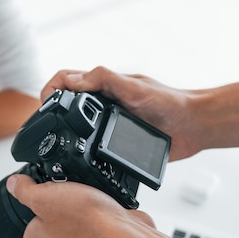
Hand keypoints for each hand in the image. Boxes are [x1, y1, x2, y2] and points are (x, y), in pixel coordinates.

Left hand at [6, 174, 153, 237]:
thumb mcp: (43, 198)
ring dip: (73, 224)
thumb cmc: (84, 222)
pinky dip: (97, 217)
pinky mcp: (106, 236)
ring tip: (73, 201)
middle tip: (46, 224)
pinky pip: (98, 228)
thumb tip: (13, 185)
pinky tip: (98, 200)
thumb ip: (25, 191)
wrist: (124, 233)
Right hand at [41, 67, 200, 160]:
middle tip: (45, 125)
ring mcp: (108, 125)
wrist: (193, 128)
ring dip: (65, 132)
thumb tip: (72, 81)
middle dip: (52, 112)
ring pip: (77, 128)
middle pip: (67, 104)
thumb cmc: (170, 103)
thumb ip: (105, 80)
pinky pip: (92, 149)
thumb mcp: (134, 87)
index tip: (46, 104)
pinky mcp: (116, 145)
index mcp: (104, 87)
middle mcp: (104, 105)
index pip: (67, 80)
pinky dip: (82, 152)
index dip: (51, 89)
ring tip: (56, 141)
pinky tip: (80, 157)